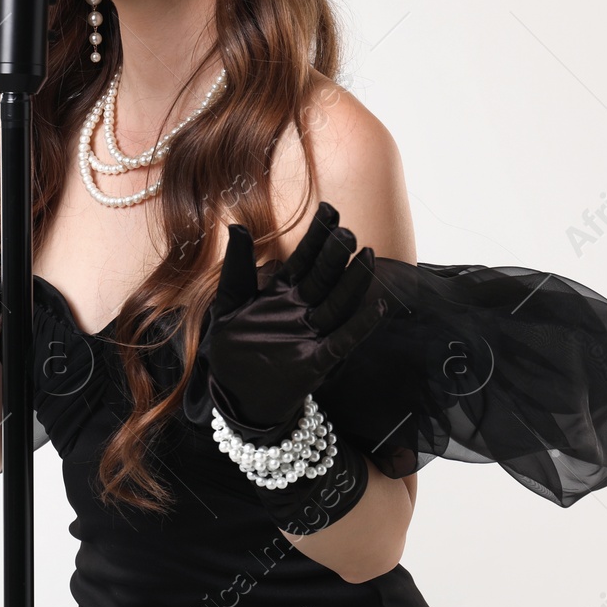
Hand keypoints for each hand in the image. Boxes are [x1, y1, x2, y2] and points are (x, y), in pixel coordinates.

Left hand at [203, 201, 388, 436]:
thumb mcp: (227, 304)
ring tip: (367, 255)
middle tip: (346, 231)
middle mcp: (301, 309)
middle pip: (322, 277)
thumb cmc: (232, 347)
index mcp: (281, 292)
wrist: (234, 396)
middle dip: (334, 254)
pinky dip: (360, 326)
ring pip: (337, 304)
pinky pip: (341, 342)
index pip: (303, 258)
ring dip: (353, 282)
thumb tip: (238, 225)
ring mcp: (310, 334)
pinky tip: (379, 307)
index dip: (316, 236)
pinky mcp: (315, 362)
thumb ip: (236, 267)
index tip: (330, 210)